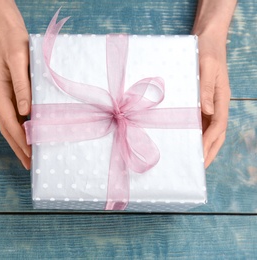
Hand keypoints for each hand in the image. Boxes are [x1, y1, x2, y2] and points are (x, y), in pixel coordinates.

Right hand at [0, 0, 31, 168]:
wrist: (7, 29)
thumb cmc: (14, 42)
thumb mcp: (19, 60)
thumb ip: (22, 86)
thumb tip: (26, 112)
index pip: (10, 123)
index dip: (20, 140)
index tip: (31, 155)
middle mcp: (0, 97)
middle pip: (7, 129)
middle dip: (18, 148)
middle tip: (29, 165)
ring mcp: (4, 96)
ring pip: (10, 124)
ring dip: (19, 141)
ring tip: (29, 157)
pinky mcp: (11, 92)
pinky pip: (15, 115)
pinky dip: (22, 129)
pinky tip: (30, 135)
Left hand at [198, 33, 230, 167]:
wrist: (206, 37)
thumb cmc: (206, 50)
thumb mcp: (206, 67)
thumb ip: (206, 89)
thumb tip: (206, 112)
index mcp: (221, 98)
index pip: (217, 126)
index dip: (209, 143)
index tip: (200, 157)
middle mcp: (217, 103)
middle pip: (216, 133)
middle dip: (208, 151)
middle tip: (198, 168)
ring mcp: (211, 102)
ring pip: (209, 129)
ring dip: (203, 145)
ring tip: (192, 160)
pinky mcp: (202, 99)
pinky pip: (201, 120)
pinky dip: (196, 132)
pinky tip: (186, 139)